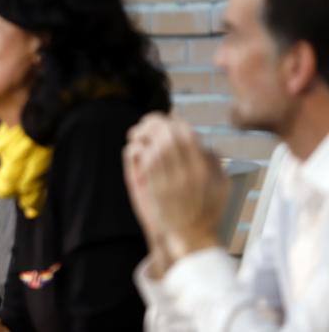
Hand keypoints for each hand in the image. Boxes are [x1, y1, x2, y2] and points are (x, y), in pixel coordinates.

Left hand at [125, 114, 227, 262]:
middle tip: (146, 123)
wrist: (193, 238)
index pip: (187, 134)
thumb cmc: (208, 212)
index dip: (175, 123)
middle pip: (168, 136)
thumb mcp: (222, 185)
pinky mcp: (156, 190)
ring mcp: (171, 181)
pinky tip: (136, 147)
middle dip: (155, 125)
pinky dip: (140, 151)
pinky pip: (146, 162)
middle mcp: (188, 172)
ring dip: (143, 136)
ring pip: (155, 147)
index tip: (167, 121)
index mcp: (204, 168)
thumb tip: (205, 142)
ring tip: (136, 132)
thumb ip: (215, 161)